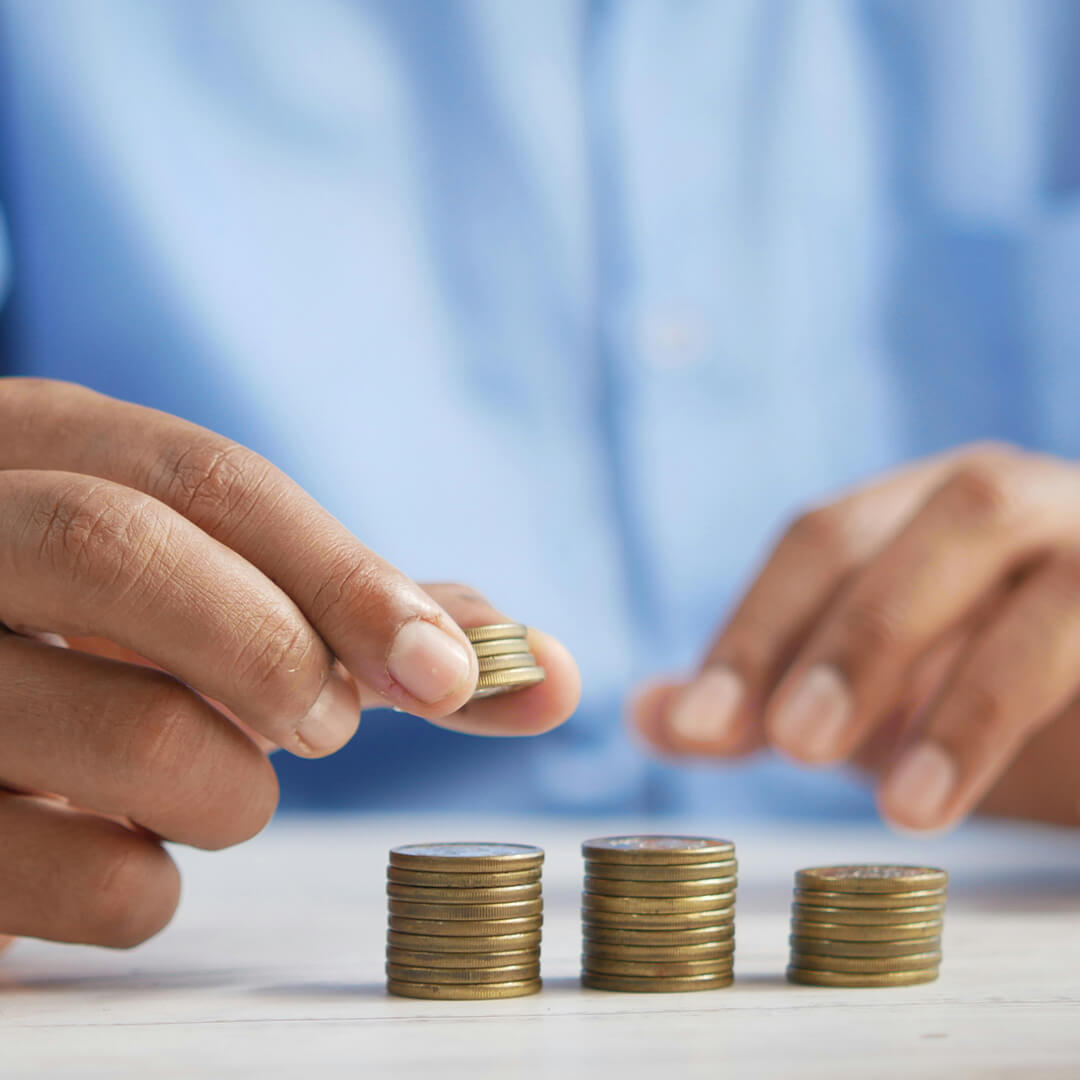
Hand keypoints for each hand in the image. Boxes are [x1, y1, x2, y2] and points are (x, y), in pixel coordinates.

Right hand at [0, 378, 578, 949]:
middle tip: (324, 726)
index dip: (347, 575)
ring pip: (122, 726)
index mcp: (41, 449)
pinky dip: (144, 886)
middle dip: (273, 649)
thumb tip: (549, 669)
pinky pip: (68, 875)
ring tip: (216, 786)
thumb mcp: (208, 585)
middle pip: (123, 548)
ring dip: (228, 788)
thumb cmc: (105, 638)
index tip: (449, 671)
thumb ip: (363, 615)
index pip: (210, 479)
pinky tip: (129, 849)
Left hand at [633, 443, 1079, 829]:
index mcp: (924, 503)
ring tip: (904, 806)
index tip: (699, 730)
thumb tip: (649, 714)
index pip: (826, 540)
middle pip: (942, 528)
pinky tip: (985, 787)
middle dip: (861, 637)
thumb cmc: (973, 686)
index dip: (759, 629)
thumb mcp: (863, 700)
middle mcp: (1019, 501)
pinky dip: (1034, 710)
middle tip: (795, 744)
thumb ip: (761, 700)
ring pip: (1048, 594)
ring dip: (970, 699)